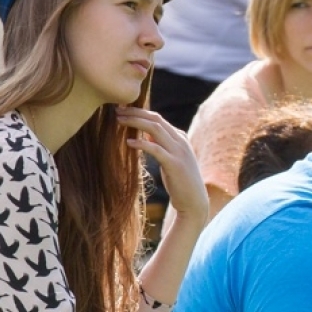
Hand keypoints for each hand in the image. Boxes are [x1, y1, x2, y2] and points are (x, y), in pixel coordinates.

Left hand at [118, 107, 208, 226]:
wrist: (194, 201)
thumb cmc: (179, 181)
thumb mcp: (170, 159)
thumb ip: (161, 146)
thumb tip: (147, 136)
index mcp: (179, 137)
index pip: (157, 118)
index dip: (139, 112)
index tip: (122, 110)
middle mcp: (180, 141)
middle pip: (155, 119)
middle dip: (135, 113)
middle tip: (117, 111)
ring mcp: (179, 151)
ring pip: (155, 129)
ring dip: (135, 123)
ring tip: (119, 122)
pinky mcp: (174, 164)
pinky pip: (156, 149)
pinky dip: (141, 144)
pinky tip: (129, 143)